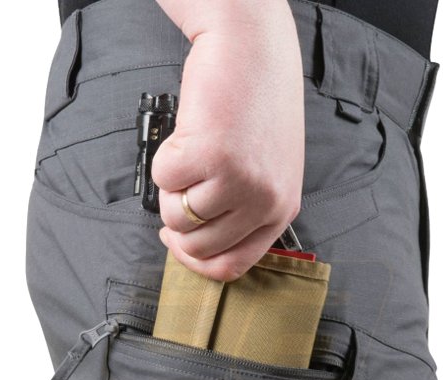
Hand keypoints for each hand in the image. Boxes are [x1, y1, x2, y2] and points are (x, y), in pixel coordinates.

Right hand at [151, 2, 304, 281]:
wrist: (251, 50)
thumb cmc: (256, 106)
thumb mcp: (266, 171)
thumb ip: (240, 211)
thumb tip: (192, 243)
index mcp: (281, 210)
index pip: (232, 266)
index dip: (196, 260)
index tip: (179, 242)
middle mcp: (264, 201)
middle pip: (198, 247)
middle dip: (177, 223)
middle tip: (182, 189)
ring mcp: (238, 181)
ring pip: (176, 217)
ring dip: (171, 188)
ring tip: (192, 153)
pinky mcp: (208, 155)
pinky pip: (162, 179)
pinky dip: (164, 157)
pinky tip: (188, 134)